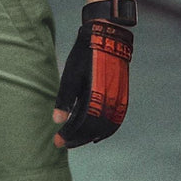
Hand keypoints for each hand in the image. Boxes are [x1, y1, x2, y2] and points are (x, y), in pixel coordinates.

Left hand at [53, 17, 132, 148]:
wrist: (107, 37)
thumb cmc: (85, 56)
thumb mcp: (70, 75)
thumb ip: (65, 100)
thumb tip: (57, 121)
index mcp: (95, 97)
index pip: (82, 126)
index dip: (69, 136)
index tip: (58, 141)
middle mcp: (110, 101)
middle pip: (94, 130)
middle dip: (78, 139)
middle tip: (64, 143)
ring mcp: (119, 100)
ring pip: (106, 128)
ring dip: (91, 136)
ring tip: (77, 140)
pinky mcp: (123, 96)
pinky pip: (116, 120)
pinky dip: (106, 130)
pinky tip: (95, 133)